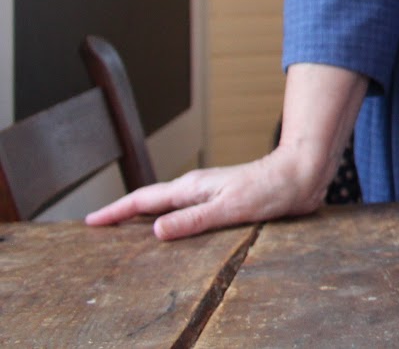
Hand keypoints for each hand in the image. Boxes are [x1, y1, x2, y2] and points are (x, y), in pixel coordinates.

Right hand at [84, 145, 329, 239]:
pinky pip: (184, 210)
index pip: (144, 200)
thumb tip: (154, 230)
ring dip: (143, 216)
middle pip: (149, 201)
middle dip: (121, 213)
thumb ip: (194, 220)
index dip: (116, 211)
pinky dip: (167, 218)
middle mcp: (196, 188)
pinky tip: (170, 229)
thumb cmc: (270, 189)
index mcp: (192, 188)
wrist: (300, 175)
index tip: (90, 221)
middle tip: (97, 227)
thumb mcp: (230, 208)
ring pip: (166, 205)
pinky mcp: (221, 200)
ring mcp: (208, 193)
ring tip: (123, 231)